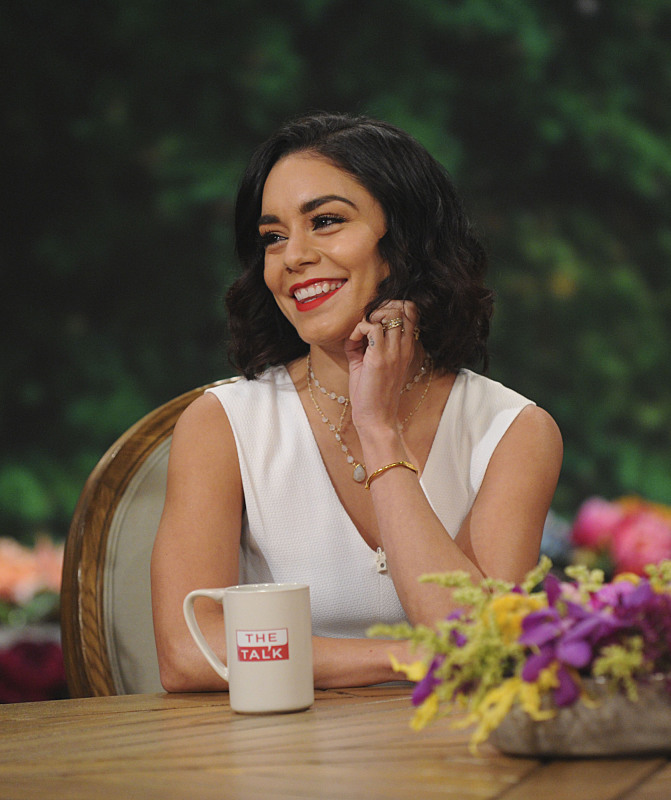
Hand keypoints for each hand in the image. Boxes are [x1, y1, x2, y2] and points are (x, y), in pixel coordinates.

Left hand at [344, 301, 419, 431]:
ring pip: (390, 313)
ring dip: (371, 317)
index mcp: (407, 349)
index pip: (412, 313)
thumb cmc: (374, 394)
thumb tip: (356, 331)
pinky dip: (358, 329)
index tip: (375, 320)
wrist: (376, 418)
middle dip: (381, 308)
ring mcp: (393, 352)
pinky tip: (354, 343)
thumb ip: (369, 345)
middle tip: (367, 324)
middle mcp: (404, 348)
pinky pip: (372, 327)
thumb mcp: (375, 364)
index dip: (393, 307)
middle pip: (403, 308)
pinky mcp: (378, 359)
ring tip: (361, 333)